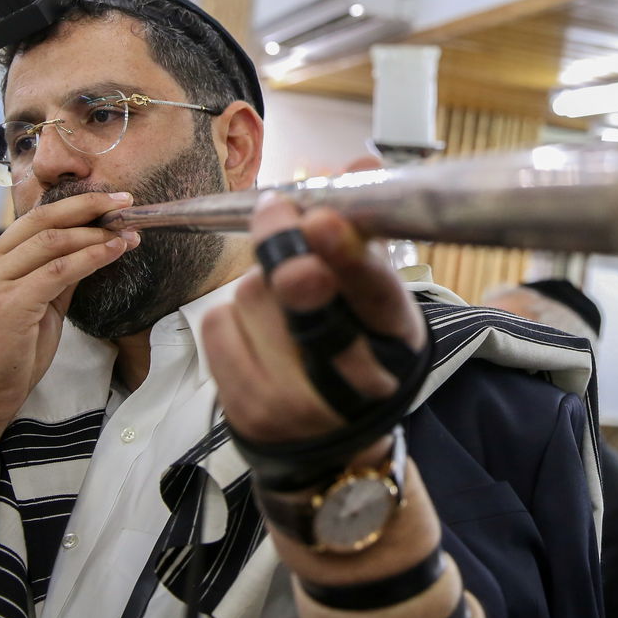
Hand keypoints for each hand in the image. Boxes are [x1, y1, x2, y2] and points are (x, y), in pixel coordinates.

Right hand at [0, 191, 139, 475]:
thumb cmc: (9, 356)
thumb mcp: (36, 307)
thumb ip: (55, 277)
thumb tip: (90, 250)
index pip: (34, 218)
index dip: (74, 205)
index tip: (109, 201)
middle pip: (43, 220)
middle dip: (88, 206)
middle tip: (125, 201)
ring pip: (53, 241)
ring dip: (96, 233)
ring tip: (128, 231)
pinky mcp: (9, 305)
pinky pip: (58, 271)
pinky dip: (91, 257)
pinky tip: (114, 251)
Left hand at [201, 192, 425, 444]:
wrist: (330, 453)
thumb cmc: (359, 357)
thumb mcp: (379, 307)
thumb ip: (365, 240)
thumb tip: (362, 165)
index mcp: (398, 346)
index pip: (376, 296)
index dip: (347, 257)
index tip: (321, 221)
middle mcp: (352, 382)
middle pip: (303, 295)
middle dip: (287, 249)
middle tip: (278, 209)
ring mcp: (294, 403)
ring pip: (254, 297)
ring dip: (260, 284)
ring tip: (280, 308)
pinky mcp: (245, 411)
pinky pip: (219, 324)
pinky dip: (230, 315)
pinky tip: (254, 333)